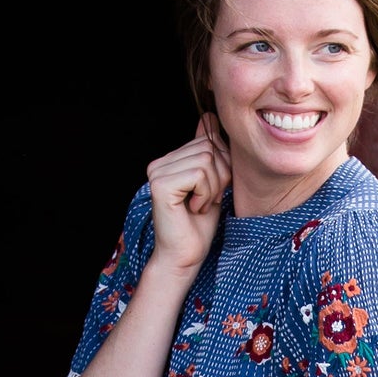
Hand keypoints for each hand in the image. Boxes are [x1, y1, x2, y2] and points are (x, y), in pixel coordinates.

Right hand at [145, 115, 231, 275]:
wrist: (184, 258)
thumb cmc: (198, 227)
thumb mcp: (210, 184)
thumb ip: (208, 154)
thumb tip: (208, 118)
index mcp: (169, 161)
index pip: (207, 141)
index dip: (220, 168)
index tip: (209, 194)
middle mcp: (159, 163)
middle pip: (209, 148)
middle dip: (218, 178)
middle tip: (205, 202)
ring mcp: (157, 172)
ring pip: (206, 160)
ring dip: (212, 189)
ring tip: (199, 206)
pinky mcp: (161, 184)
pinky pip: (199, 174)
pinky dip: (205, 194)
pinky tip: (193, 209)